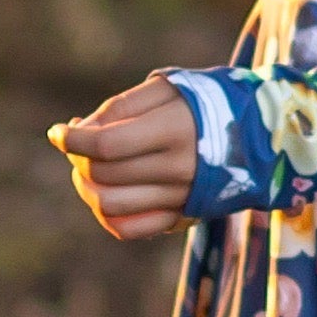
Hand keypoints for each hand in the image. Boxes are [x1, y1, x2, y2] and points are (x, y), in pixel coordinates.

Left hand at [51, 75, 197, 241]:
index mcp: (176, 130)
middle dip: (78, 158)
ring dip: (86, 187)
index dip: (73, 139)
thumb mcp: (168, 88)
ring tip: (87, 167)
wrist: (260, 137)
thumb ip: (121, 106)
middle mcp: (179, 169)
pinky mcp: (181, 218)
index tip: (57, 132)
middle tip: (78, 142)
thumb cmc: (206, 103)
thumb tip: (80, 130)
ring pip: (109, 205)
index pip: (107, 144)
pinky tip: (103, 192)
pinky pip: (128, 229)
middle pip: (104, 174)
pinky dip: (104, 214)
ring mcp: (180, 199)